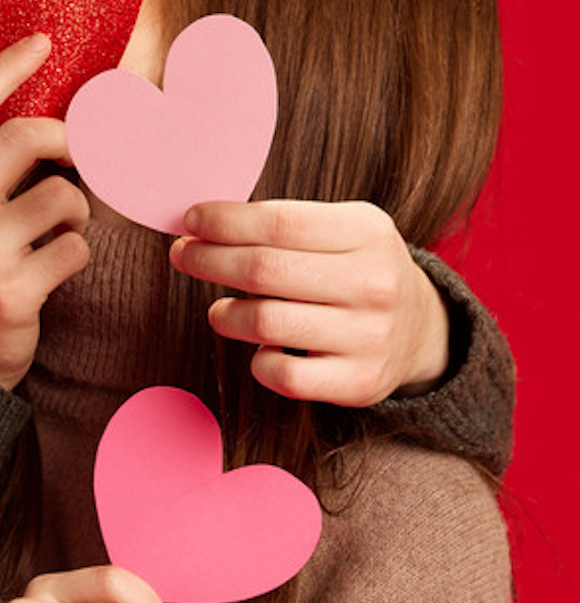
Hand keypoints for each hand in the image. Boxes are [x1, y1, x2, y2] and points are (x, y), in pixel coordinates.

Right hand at [0, 35, 90, 388]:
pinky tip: (56, 269)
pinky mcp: (9, 293)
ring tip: (62, 231)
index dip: (7, 66)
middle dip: (70, 141)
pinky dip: (78, 254)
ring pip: (63, 197)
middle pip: (26, 137)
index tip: (42, 42)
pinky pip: (75, 248)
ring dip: (79, 212)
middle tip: (81, 157)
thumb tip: (43, 125)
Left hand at [170, 200, 449, 405]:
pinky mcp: (359, 382)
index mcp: (367, 231)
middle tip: (183, 256)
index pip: (278, 221)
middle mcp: (374, 283)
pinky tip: (260, 347)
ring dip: (225, 314)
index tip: (191, 220)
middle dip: (208, 260)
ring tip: (220, 310)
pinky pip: (282, 374)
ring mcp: (370, 336)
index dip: (224, 221)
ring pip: (264, 322)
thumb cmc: (355, 268)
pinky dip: (258, 360)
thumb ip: (282, 222)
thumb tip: (200, 223)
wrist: (420, 329)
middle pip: (263, 270)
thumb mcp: (341, 228)